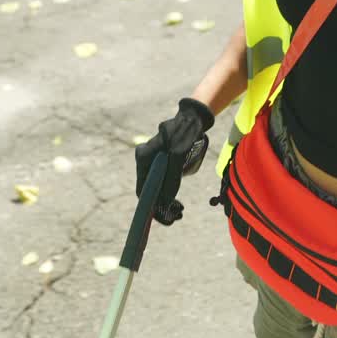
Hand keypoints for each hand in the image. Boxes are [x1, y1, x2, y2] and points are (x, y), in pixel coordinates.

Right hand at [135, 97, 214, 225]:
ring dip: (166, 203)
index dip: (153, 208)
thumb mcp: (179, 155)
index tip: (167, 218)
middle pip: (149, 192)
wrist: (194, 119)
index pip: (142, 191)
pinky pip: (163, 185)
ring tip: (180, 210)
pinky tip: (178, 202)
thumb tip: (165, 200)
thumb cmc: (185, 133)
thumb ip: (171, 177)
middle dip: (162, 207)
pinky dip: (170, 195)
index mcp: (144, 157)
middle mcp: (145, 161)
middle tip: (177, 215)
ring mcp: (154, 163)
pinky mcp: (163, 165)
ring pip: (157, 190)